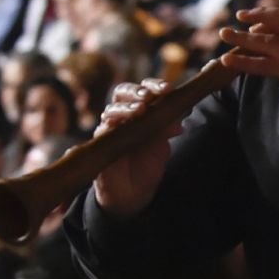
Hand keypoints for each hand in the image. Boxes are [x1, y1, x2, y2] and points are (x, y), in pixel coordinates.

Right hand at [92, 80, 180, 216]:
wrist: (133, 192)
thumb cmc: (148, 164)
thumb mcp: (162, 147)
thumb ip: (167, 132)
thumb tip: (179, 124)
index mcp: (141, 111)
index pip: (145, 90)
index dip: (154, 86)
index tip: (169, 88)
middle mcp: (123, 116)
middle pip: (123, 93)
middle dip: (136, 91)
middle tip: (149, 95)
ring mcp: (110, 128)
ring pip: (111, 110)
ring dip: (125, 107)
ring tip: (139, 110)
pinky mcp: (100, 143)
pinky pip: (102, 130)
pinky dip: (111, 125)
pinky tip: (119, 125)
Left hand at [218, 6, 278, 141]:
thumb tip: (273, 48)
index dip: (272, 16)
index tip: (255, 21)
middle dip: (260, 15)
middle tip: (240, 15)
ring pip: (268, 42)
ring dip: (243, 37)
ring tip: (225, 34)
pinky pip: (262, 64)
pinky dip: (243, 61)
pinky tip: (228, 60)